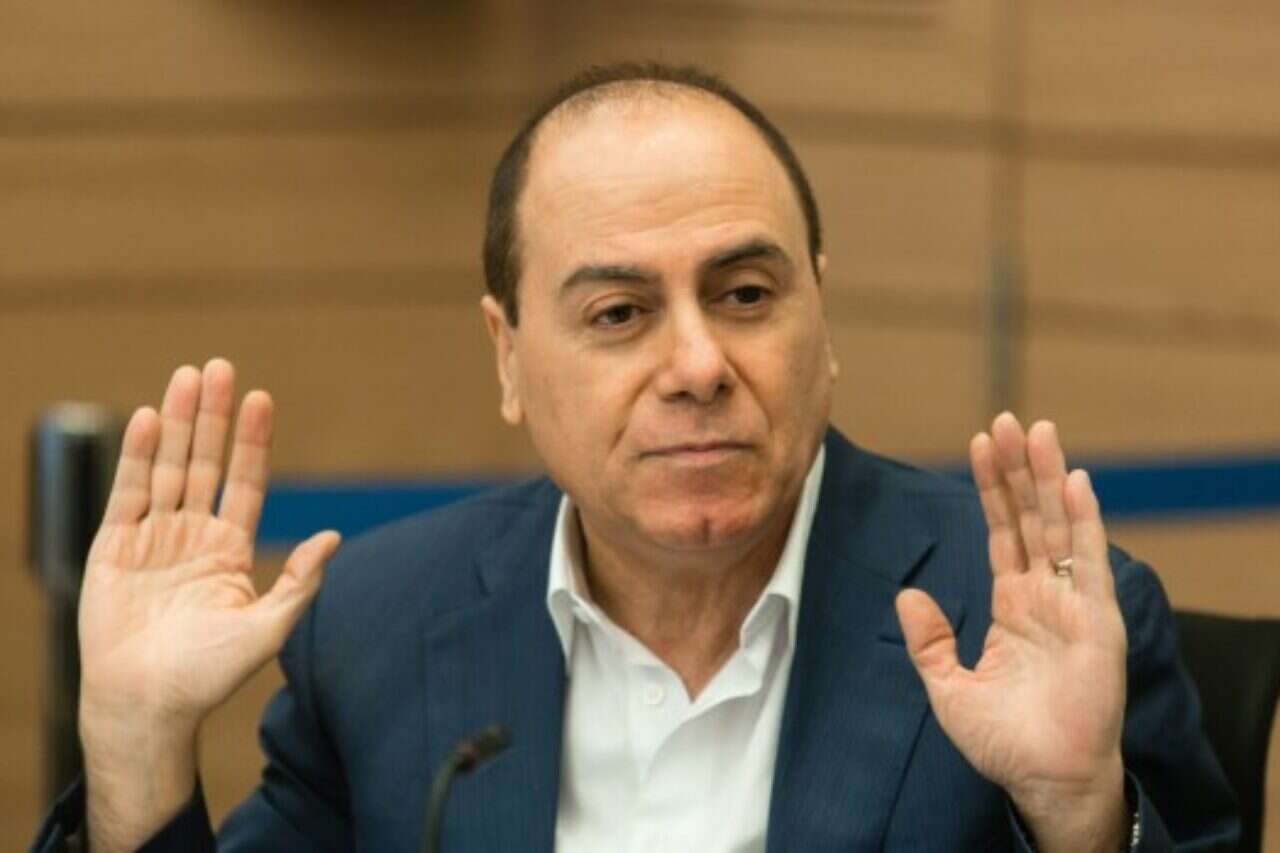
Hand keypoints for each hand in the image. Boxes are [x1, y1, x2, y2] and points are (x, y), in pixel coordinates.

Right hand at [79, 359, 339, 850]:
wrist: (148, 706)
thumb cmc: (209, 676)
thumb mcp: (269, 628)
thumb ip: (301, 581)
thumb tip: (334, 536)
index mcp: (229, 550)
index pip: (243, 482)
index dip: (251, 441)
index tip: (262, 400)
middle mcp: (192, 536)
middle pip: (204, 463)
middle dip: (212, 416)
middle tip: (221, 367)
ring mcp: (153, 539)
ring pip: (168, 467)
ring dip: (177, 422)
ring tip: (188, 376)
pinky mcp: (114, 547)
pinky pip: (128, 493)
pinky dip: (138, 455)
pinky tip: (150, 418)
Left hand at [895, 413, 1128, 852]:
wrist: (1042, 778)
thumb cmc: (1003, 739)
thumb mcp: (947, 687)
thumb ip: (929, 640)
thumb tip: (905, 594)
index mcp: (1011, 604)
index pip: (1000, 531)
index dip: (991, 489)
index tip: (979, 444)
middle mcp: (1043, 595)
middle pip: (1029, 517)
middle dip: (1017, 469)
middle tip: (1006, 420)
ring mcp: (1072, 604)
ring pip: (1058, 527)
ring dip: (1048, 479)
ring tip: (1037, 431)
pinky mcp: (1097, 621)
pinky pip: (1087, 564)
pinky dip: (1082, 522)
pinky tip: (1073, 482)